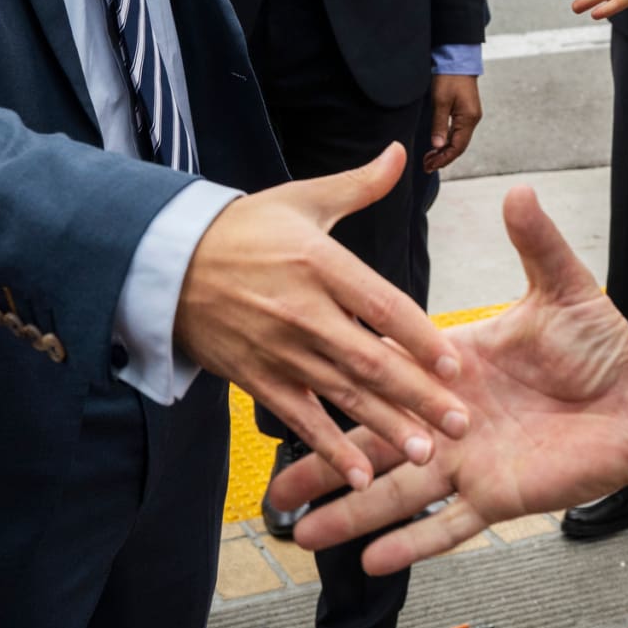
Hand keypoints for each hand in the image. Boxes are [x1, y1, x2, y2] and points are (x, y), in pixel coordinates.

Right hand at [176, 144, 466, 494]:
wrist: (168, 263)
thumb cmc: (243, 229)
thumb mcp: (302, 200)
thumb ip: (359, 185)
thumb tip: (400, 154)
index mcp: (320, 263)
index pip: (382, 305)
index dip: (419, 337)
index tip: (455, 364)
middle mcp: (303, 311)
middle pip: (370, 359)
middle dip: (418, 394)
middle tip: (460, 421)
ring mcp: (279, 349)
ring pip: (342, 394)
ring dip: (385, 426)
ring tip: (426, 452)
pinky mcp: (257, 377)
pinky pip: (300, 417)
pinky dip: (330, 447)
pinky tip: (361, 474)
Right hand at [269, 187, 627, 573]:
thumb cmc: (602, 345)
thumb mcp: (562, 288)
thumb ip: (536, 242)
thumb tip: (517, 189)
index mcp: (456, 366)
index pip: (385, 373)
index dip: (342, 382)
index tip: (294, 382)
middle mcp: (451, 419)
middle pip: (372, 441)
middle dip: (321, 464)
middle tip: (274, 488)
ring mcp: (470, 462)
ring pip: (397, 492)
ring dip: (350, 515)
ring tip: (301, 535)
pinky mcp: (498, 495)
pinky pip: (448, 525)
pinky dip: (412, 542)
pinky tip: (372, 559)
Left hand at [423, 75, 481, 172]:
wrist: (457, 58)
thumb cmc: (449, 77)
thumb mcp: (440, 101)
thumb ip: (439, 124)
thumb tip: (437, 145)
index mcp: (468, 118)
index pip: (457, 147)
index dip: (444, 159)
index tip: (430, 166)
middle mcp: (472, 119)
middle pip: (459, 146)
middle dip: (443, 158)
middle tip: (427, 166)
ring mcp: (470, 115)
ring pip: (458, 140)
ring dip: (445, 150)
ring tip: (430, 158)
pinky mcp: (465, 111)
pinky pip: (458, 132)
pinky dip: (448, 141)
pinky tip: (438, 145)